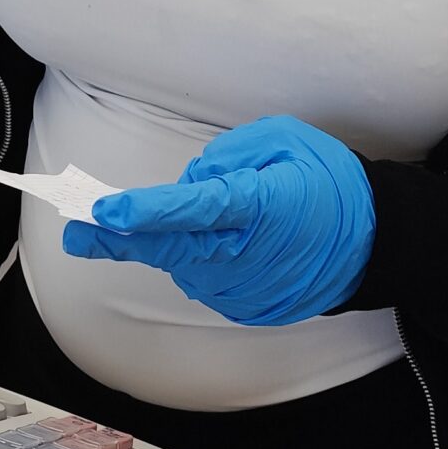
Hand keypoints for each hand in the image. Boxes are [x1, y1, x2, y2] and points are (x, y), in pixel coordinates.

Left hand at [61, 115, 374, 327]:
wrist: (373, 245)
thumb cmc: (328, 182)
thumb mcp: (285, 140)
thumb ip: (230, 154)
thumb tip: (189, 181)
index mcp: (259, 205)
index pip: (195, 207)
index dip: (148, 211)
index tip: (107, 211)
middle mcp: (246, 254)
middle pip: (169, 246)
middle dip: (117, 238)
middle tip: (74, 231)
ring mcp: (242, 288)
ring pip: (186, 258)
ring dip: (183, 237)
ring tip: (235, 215)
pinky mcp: (242, 307)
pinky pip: (205, 275)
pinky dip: (205, 256)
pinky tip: (235, 242)